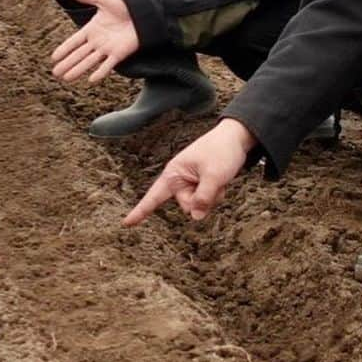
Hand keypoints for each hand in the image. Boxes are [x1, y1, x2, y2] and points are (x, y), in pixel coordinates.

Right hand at [50, 0, 138, 82]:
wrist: (142, 12)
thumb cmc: (124, 5)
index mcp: (92, 29)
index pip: (74, 41)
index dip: (64, 49)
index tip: (53, 58)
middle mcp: (97, 41)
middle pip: (78, 55)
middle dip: (66, 64)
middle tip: (55, 73)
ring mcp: (107, 48)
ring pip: (89, 61)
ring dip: (78, 70)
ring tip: (66, 78)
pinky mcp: (119, 53)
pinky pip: (108, 65)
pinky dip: (100, 72)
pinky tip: (91, 79)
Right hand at [123, 119, 256, 224]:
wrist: (235, 138)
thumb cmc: (221, 152)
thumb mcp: (214, 177)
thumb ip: (203, 199)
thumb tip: (195, 218)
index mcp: (174, 173)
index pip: (154, 196)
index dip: (140, 211)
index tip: (125, 224)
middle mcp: (179, 179)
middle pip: (187, 205)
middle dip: (203, 200)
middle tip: (214, 181)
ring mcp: (190, 182)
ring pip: (199, 205)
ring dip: (213, 197)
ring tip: (219, 177)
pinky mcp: (200, 185)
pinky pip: (207, 200)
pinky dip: (217, 195)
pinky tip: (222, 181)